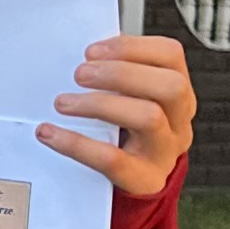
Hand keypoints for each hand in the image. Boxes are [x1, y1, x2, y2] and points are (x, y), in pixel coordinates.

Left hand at [40, 32, 195, 198]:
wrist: (137, 181)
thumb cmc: (128, 131)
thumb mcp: (132, 99)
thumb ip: (116, 74)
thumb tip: (83, 56)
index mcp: (176, 92)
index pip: (171, 55)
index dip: (132, 47)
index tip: (93, 51)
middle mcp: (179, 120)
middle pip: (170, 86)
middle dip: (121, 73)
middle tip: (80, 74)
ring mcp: (165, 152)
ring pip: (149, 118)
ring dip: (100, 104)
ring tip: (63, 103)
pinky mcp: (145, 179)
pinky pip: (113, 159)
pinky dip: (76, 144)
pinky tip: (50, 133)